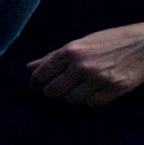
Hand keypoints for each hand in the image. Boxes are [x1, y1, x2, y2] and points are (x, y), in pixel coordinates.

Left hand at [28, 22, 143, 108]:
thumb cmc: (112, 40)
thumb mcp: (82, 43)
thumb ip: (54, 56)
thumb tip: (30, 67)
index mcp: (70, 51)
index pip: (40, 75)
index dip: (35, 84)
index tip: (36, 88)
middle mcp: (81, 66)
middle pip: (52, 92)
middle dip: (54, 91)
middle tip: (61, 88)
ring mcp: (98, 78)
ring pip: (71, 100)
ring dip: (74, 96)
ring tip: (83, 86)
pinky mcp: (114, 89)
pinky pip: (91, 104)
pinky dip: (91, 100)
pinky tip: (97, 90)